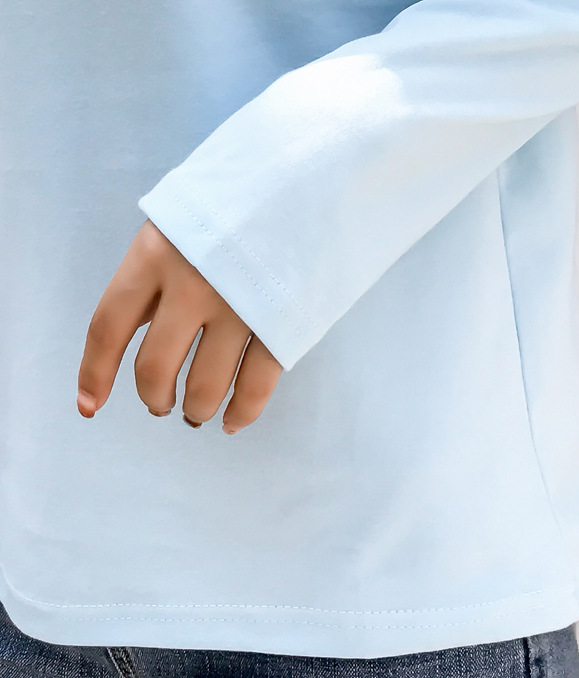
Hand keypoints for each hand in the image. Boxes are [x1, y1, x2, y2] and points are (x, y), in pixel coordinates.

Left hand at [77, 219, 281, 433]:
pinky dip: (242, 412)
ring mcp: (239, 306)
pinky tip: (232, 421)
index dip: (95, 373)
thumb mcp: (181, 221)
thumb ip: (156, 272)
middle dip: (154, 399)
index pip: (109, 326)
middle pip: (154, 368)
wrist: (310, 177)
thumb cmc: (239, 199)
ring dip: (197, 410)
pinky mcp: (280, 322)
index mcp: (156, 253)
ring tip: (198, 413)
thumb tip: (138, 333)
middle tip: (161, 405)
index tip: (90, 405)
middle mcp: (191, 284)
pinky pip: (256, 385)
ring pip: (205, 386)